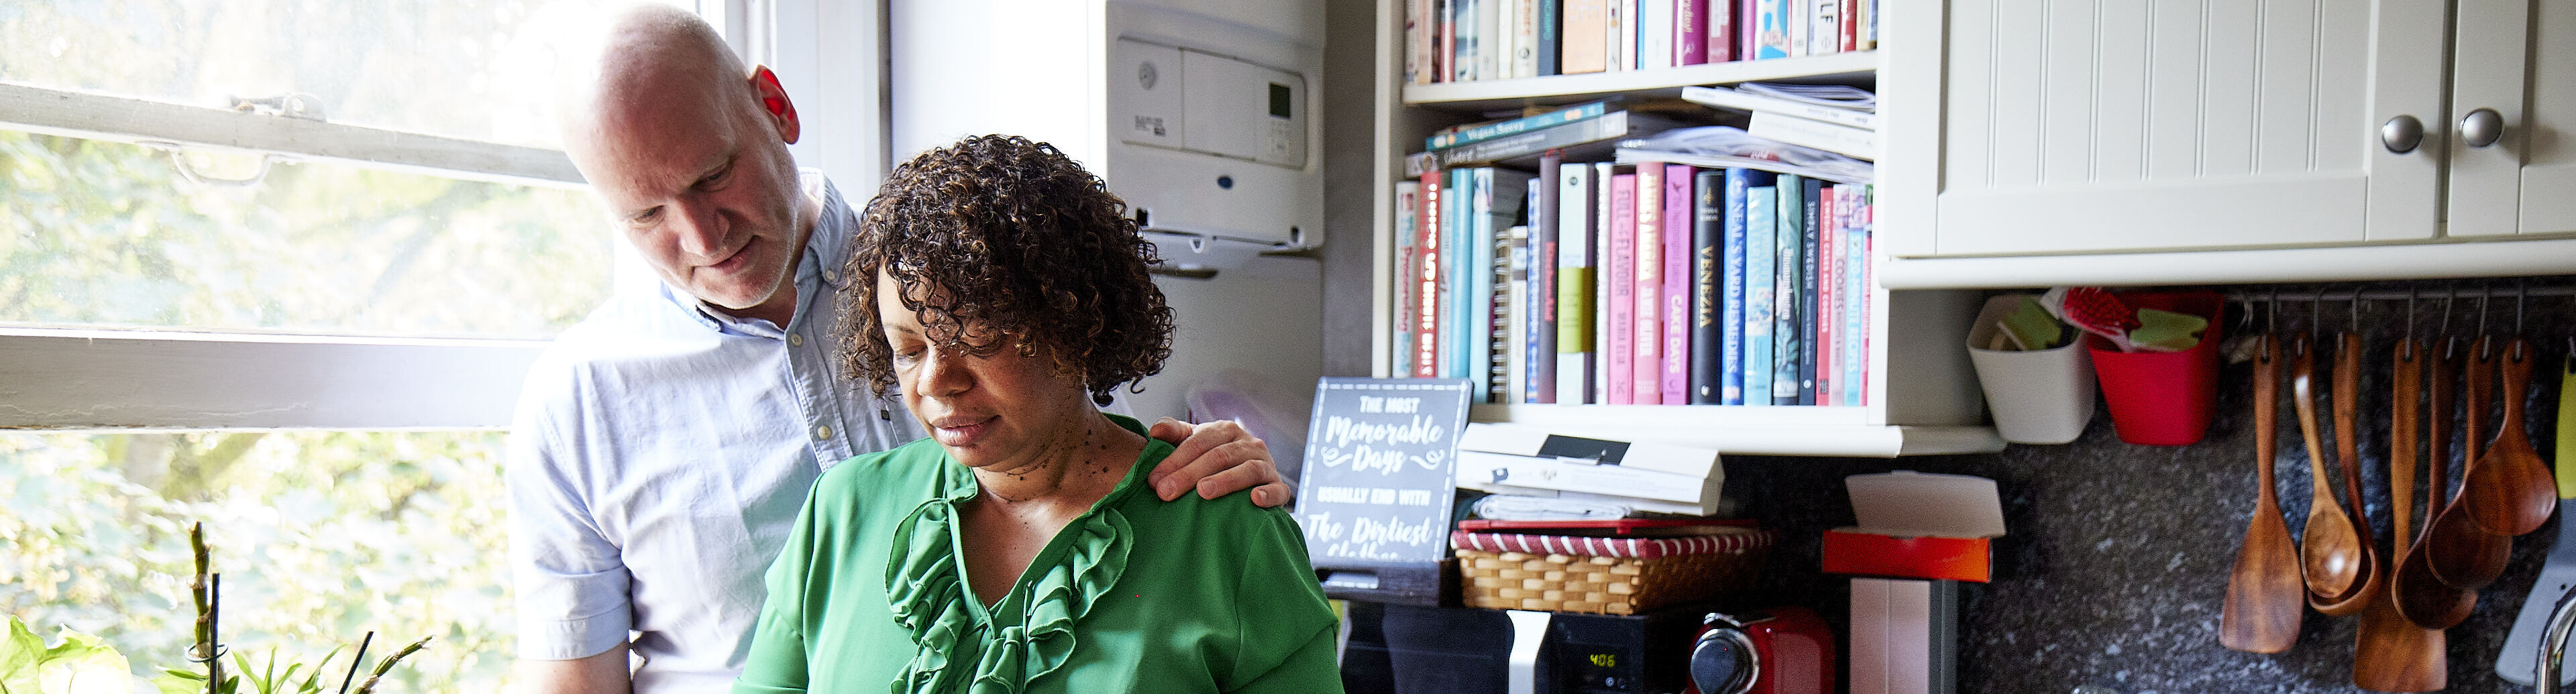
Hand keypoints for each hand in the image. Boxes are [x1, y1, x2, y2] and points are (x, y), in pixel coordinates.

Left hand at [1145, 417, 1292, 507]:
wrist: (1252, 475)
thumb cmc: (1215, 459)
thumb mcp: (1194, 442)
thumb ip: (1174, 434)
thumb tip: (1155, 430)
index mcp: (1225, 430)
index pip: (1198, 443)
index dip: (1174, 460)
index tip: (1153, 480)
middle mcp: (1248, 444)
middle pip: (1219, 456)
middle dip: (1190, 474)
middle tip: (1166, 492)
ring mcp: (1266, 464)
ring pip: (1248, 469)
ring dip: (1226, 481)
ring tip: (1204, 492)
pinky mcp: (1279, 487)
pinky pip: (1278, 490)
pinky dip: (1268, 494)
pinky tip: (1255, 500)